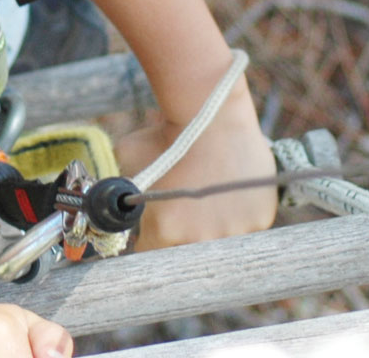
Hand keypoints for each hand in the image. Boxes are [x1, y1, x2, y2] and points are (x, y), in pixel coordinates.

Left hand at [114, 89, 277, 251]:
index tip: (157, 230)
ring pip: (221, 243)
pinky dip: (242, 216)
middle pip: (187, 253)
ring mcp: (232, 233)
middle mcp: (198, 239)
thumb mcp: (129, 160)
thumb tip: (109, 201)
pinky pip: (248, 229)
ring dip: (216, 229)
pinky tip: (235, 197)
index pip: (153, 254)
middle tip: (187, 216)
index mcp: (163, 232)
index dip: (153, 240)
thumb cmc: (165, 135)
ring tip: (213, 205)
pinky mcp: (259, 221)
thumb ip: (120, 189)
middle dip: (184, 238)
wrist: (211, 115)